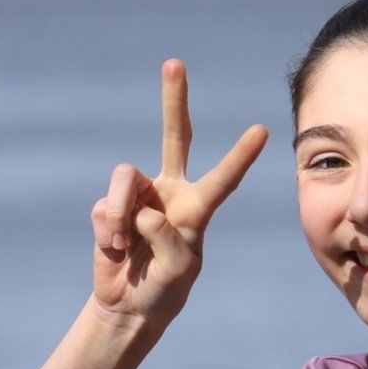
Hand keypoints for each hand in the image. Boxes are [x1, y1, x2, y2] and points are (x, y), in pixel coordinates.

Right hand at [90, 60, 267, 327]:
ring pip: (125, 179)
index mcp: (197, 207)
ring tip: (122, 244)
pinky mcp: (108, 207)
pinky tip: (114, 249)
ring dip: (119, 212)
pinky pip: (103, 208)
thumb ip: (169, 241)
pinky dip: (107, 231)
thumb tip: (146, 211)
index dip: (241, 155)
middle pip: (175, 137)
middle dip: (173, 100)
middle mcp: (170, 191)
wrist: (128, 304)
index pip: (223, 179)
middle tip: (174, 63)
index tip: (263, 130)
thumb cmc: (165, 289)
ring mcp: (139, 196)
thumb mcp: (178, 272)